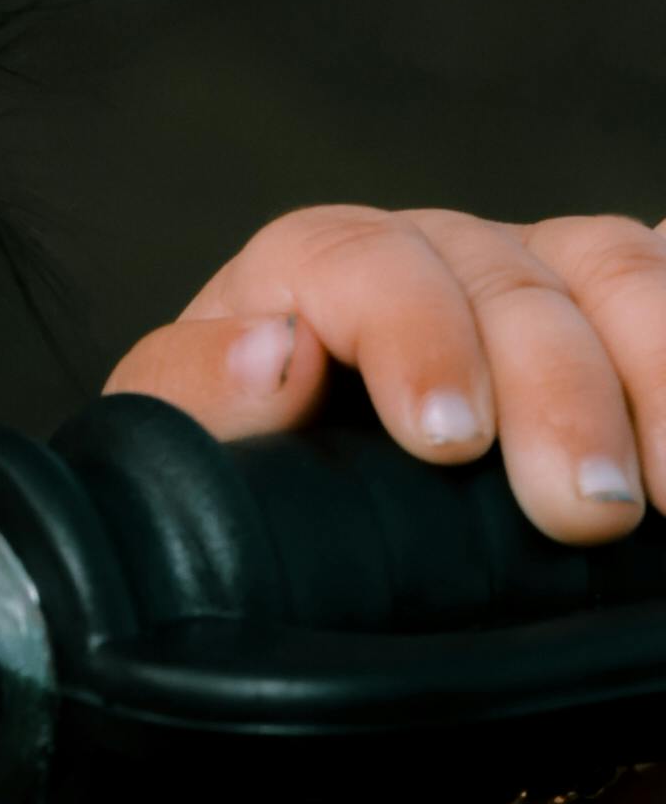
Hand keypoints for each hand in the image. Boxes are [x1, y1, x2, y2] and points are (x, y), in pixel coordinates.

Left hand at [113, 205, 665, 803]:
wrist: (313, 543)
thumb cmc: (250, 489)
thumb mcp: (185, 457)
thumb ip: (193, 404)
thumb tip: (271, 357)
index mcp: (317, 275)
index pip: (360, 261)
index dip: (413, 334)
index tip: (447, 439)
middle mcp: (443, 261)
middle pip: (511, 280)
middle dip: (559, 393)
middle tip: (585, 509)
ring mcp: (548, 285)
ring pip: (619, 282)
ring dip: (662, 376)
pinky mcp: (627, 325)